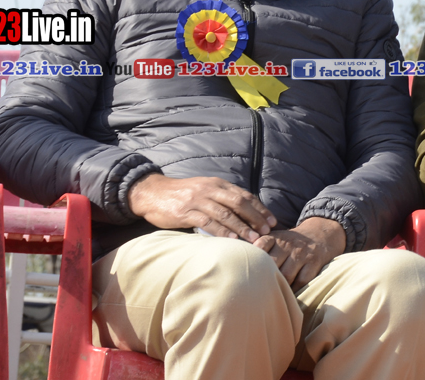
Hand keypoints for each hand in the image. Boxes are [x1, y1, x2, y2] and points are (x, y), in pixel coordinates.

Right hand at [127, 174, 276, 241]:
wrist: (153, 193)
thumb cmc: (181, 195)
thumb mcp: (204, 190)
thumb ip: (221, 198)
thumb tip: (242, 213)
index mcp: (217, 184)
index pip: (244, 195)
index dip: (260, 208)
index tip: (272, 221)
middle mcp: (210, 189)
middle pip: (239, 202)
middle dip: (256, 217)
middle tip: (268, 231)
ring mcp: (199, 200)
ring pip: (226, 213)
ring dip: (242, 227)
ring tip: (254, 239)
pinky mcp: (187, 212)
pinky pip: (208, 222)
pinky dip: (222, 231)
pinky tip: (231, 240)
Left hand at [253, 217, 346, 288]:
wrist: (319, 235)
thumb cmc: (289, 244)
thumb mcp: (275, 239)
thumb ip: (258, 249)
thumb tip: (234, 262)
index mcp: (275, 238)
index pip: (262, 245)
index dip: (254, 255)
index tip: (246, 267)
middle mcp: (288, 245)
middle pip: (272, 263)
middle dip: (264, 277)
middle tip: (255, 291)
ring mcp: (301, 255)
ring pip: (287, 275)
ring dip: (279, 286)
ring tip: (269, 297)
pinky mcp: (313, 263)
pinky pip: (301, 281)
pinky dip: (294, 289)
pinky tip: (287, 294)